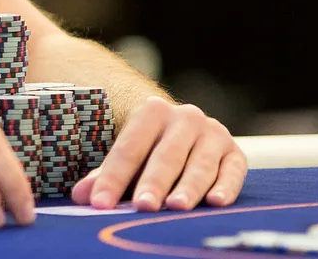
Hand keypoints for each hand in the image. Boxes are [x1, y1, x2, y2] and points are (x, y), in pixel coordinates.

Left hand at [70, 96, 245, 211]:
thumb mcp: (128, 159)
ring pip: (199, 165)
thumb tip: (82, 196)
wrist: (186, 132)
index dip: (112, 178)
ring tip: (176, 207)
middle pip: (165, 156)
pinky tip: (215, 202)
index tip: (100, 204)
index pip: (128, 148)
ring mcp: (213, 133)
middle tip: (143, 206)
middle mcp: (185, 117)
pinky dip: (226, 187)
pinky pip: (232, 171)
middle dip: (153, 183)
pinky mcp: (235, 153)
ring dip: (188, 187)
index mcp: (152, 111)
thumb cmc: (150, 151)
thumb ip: (106, 176)